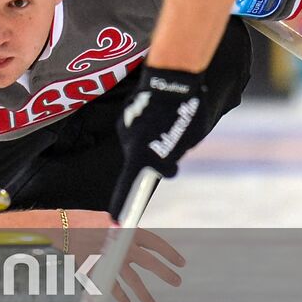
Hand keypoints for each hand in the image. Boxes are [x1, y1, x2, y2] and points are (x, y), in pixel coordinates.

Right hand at [68, 213, 184, 301]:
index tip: (181, 263)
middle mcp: (124, 246)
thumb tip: (133, 239)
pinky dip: (120, 296)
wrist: (64, 227)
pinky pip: (113, 287)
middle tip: (176, 281)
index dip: (169, 253)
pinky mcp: (101, 270)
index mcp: (128, 230)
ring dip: (144, 294)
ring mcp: (113, 260)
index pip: (155, 242)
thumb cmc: (86, 221)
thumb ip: (122, 232)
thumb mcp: (109, 221)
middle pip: (150, 263)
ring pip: (134, 280)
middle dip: (165, 274)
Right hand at [109, 65, 207, 219]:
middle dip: (157, 158)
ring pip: (140, 145)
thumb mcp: (185, 141)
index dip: (123, 207)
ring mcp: (126, 128)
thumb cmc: (185, 111)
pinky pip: (138, 131)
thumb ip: (171, 157)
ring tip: (172, 121)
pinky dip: (149, 127)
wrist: (174, 75)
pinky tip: (161, 113)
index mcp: (143, 154)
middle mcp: (129, 143)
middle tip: (175, 140)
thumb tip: (164, 167)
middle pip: (141, 162)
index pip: (130, 188)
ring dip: (154, 141)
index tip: (116, 225)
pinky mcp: (126, 117)